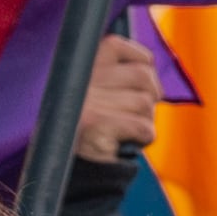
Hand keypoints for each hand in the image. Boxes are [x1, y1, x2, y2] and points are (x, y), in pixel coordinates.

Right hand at [76, 32, 160, 162]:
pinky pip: (143, 127)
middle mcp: (79, 80)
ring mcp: (86, 102)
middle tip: (136, 112)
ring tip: (124, 130)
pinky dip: (143, 138)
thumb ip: (114, 73)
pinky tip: (124, 141)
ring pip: (145, 103)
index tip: (139, 84)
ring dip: (144, 120)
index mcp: (79, 65)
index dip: (142, 64)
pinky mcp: (95, 125)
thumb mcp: (96, 92)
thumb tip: (148, 64)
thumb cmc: (89, 128)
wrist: (66, 168)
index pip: (122, 48)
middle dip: (150, 96)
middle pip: (143, 76)